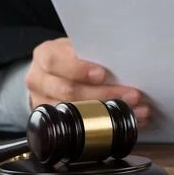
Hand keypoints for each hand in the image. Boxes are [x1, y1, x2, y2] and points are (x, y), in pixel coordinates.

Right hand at [25, 38, 149, 125]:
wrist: (54, 74)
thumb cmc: (72, 57)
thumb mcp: (78, 48)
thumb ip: (93, 53)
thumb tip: (122, 63)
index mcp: (45, 56)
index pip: (55, 62)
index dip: (79, 69)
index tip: (102, 74)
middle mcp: (39, 80)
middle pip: (68, 91)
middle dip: (103, 94)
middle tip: (131, 95)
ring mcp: (42, 103)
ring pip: (75, 112)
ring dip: (108, 112)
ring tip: (134, 109)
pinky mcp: (52, 121)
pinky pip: (79, 125)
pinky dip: (107, 123)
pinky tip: (126, 120)